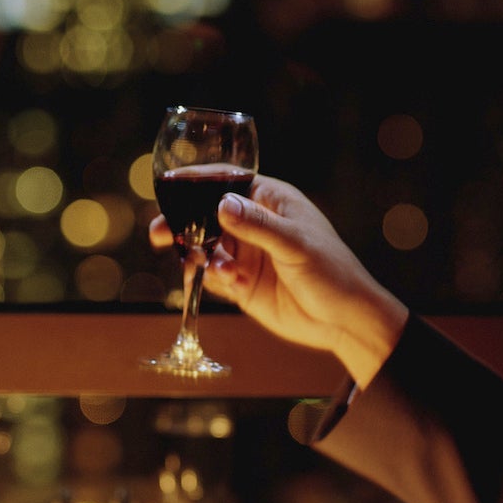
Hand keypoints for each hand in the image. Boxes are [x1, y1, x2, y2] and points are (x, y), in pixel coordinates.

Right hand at [149, 174, 408, 387]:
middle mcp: (253, 224)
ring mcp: (245, 254)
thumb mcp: (295, 244)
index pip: (226, 181)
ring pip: (204, 247)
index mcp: (270, 200)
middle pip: (204, 215)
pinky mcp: (241, 284)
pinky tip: (229, 281)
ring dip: (196, 255)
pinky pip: (212, 275)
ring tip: (201, 265)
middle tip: (159, 233)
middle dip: (181, 224)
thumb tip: (221, 205)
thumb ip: (257, 225)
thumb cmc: (332, 272)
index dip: (196, 182)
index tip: (169, 185)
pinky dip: (211, 277)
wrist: (343, 321)